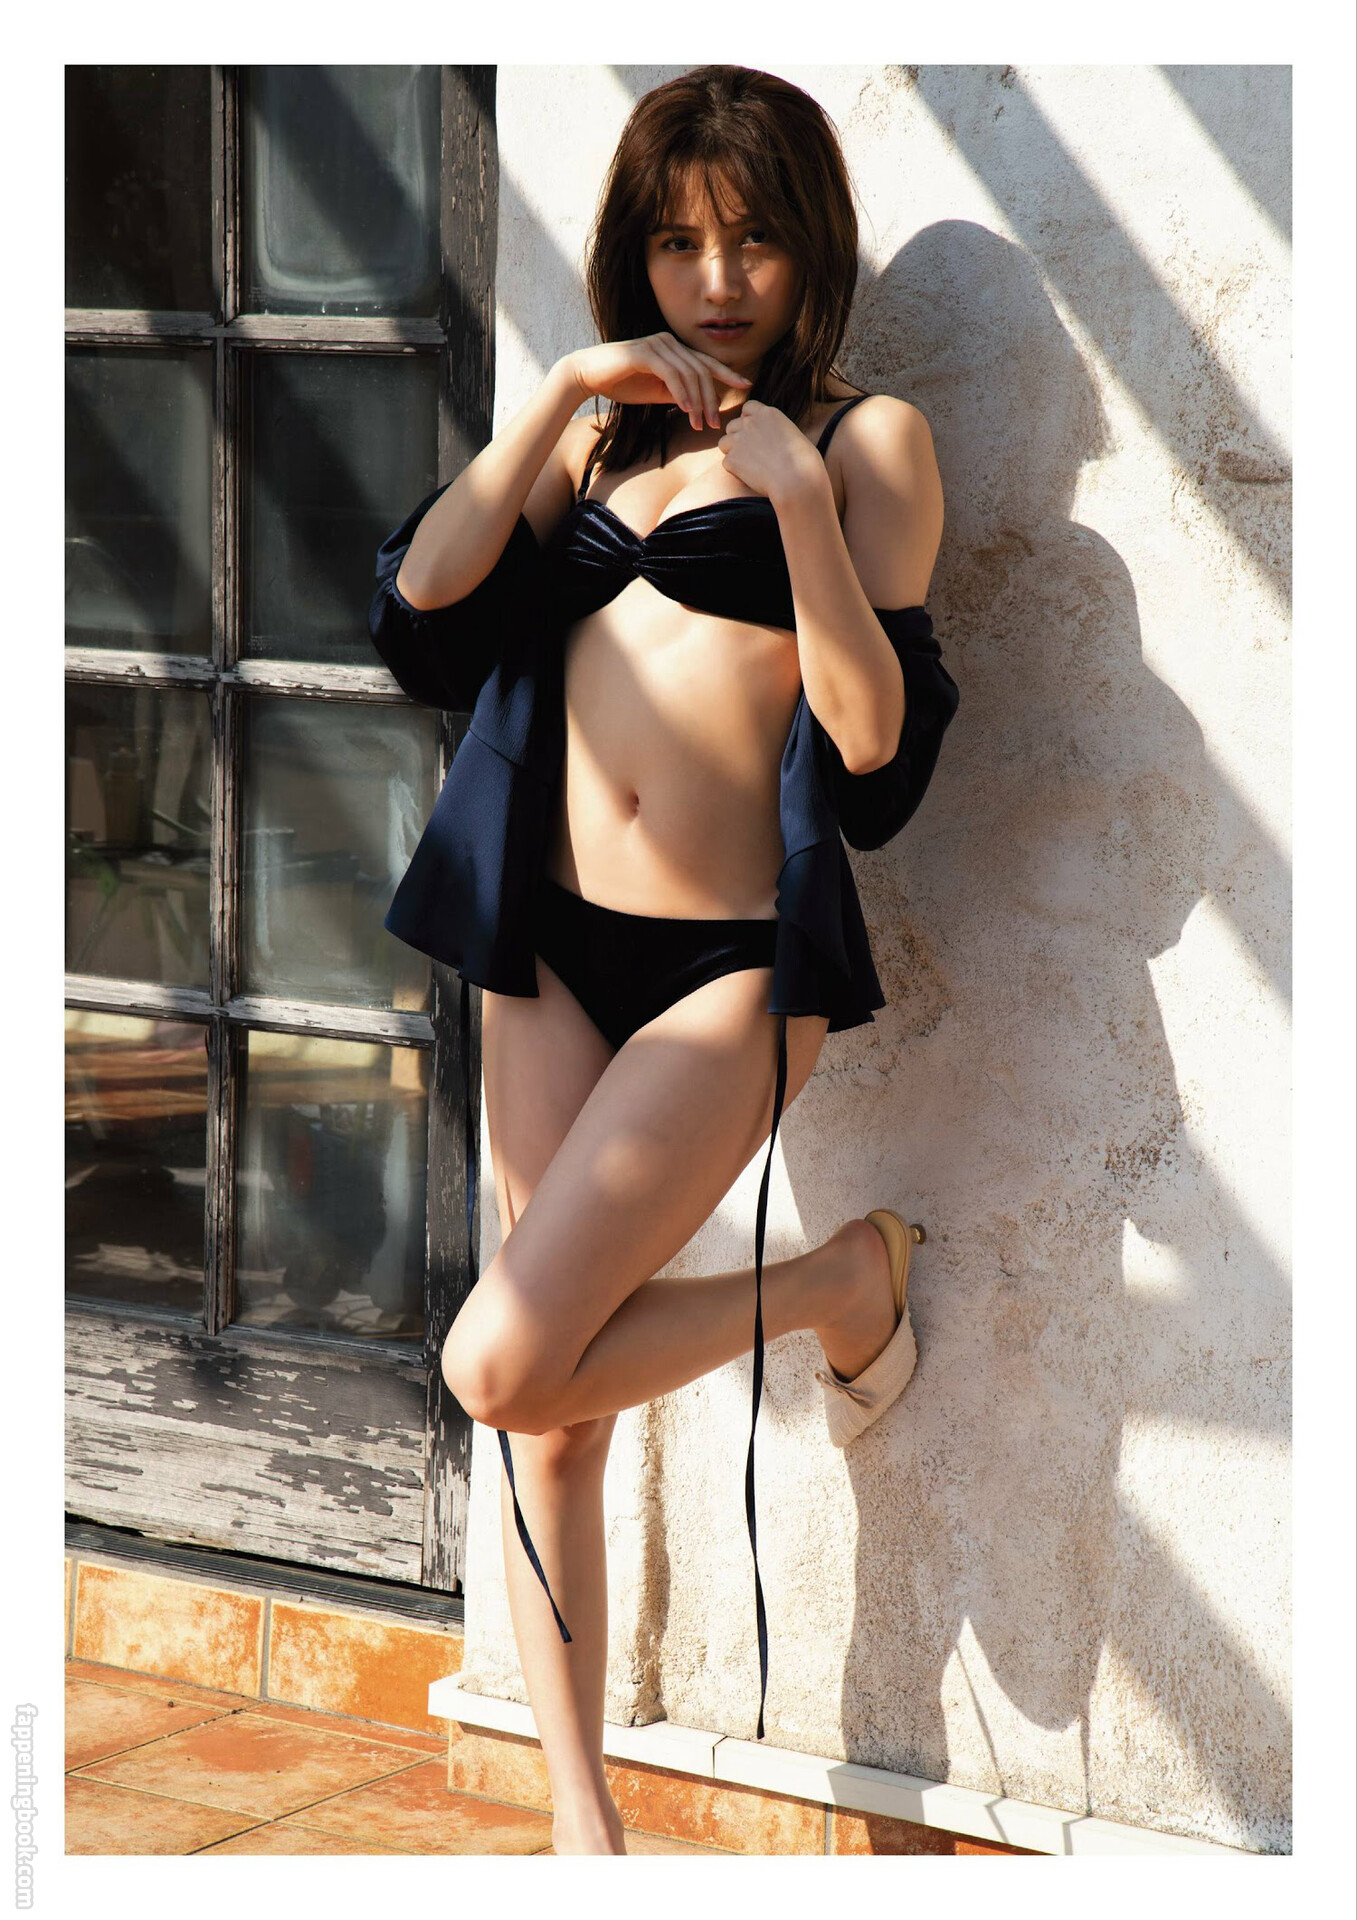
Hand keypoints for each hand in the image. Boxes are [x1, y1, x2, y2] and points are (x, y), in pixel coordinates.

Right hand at [567, 333, 750, 430]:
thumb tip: (698, 404)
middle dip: (711, 398)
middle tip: (715, 424)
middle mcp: (668, 341)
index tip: (747, 386)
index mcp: (673, 348)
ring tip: (700, 424)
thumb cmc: (621, 383)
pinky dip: (681, 393)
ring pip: (688, 373)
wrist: (587, 375)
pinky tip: (686, 410)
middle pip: (701, 369)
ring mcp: (656, 344)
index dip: (728, 373)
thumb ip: (677, 393)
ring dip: (697, 401)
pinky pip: (671, 374)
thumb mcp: (655, 392)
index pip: (705, 361)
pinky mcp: (644, 352)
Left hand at [716, 400, 825, 506]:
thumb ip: (776, 430)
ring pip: (724, 443)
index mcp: (767, 413)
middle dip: (738, 437)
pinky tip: (750, 476)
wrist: (795, 480)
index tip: (756, 433)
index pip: (748, 408)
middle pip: (732, 425)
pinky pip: (726, 463)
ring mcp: (738, 440)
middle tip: (752, 453)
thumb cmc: (803, 461)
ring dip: (732, 452)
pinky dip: (735, 470)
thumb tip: (773, 438)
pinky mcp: (732, 459)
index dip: (749, 420)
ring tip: (749, 465)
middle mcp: (750, 423)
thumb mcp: (793, 434)